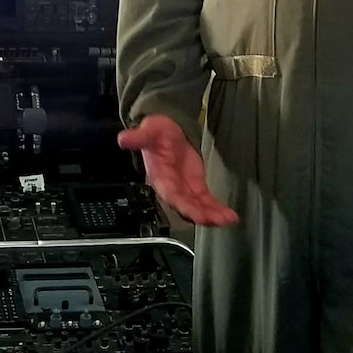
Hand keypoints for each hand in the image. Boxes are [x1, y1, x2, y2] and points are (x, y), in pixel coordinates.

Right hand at [118, 116, 238, 226]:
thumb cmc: (155, 133)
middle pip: (186, 206)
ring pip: (198, 207)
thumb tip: (123, 138)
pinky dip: (217, 209)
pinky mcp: (196, 187)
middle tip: (216, 220)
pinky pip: (207, 202)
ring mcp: (185, 190)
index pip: (171, 195)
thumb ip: (138, 137)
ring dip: (213, 215)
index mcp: (160, 178)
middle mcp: (172, 189)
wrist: (165, 131)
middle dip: (201, 215)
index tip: (196, 214)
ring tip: (228, 220)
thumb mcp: (148, 131)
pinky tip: (230, 216)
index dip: (183, 205)